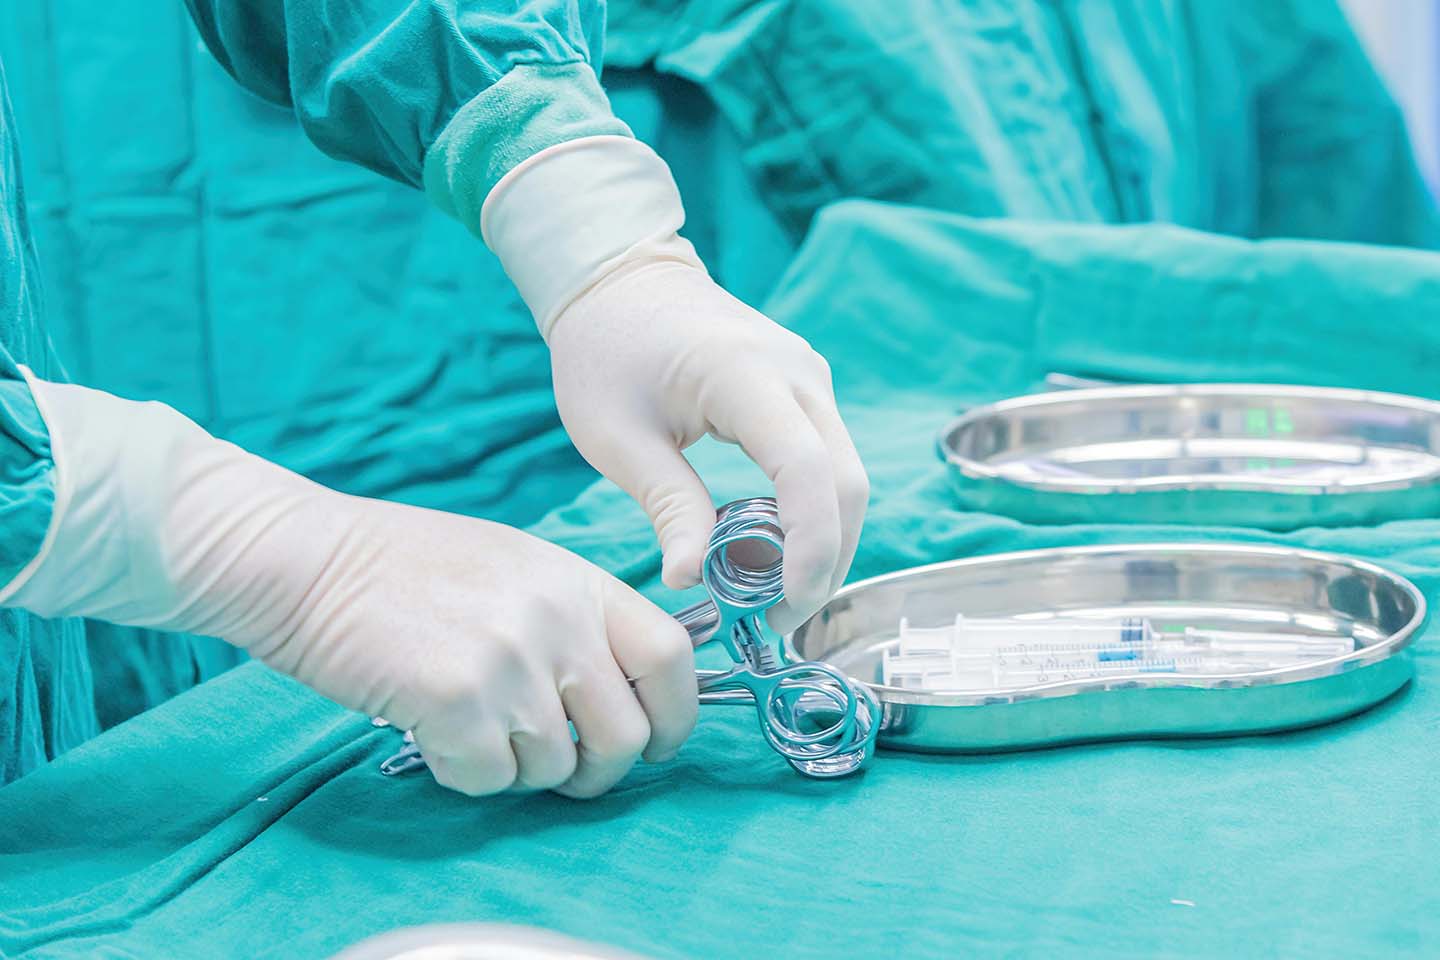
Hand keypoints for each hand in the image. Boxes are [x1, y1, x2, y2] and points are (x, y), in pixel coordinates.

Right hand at [6, 379, 695, 797]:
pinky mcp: (456, 697)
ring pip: (552, 767)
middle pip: (627, 735)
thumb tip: (616, 697)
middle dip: (597, 771)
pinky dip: (463, 773)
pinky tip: (431, 733)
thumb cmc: (402, 568)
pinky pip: (488, 778)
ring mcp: (509, 657)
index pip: (671, 655)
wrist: (306, 559)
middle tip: (558, 768)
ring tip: (468, 726)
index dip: (676, 714)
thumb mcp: (514, 566)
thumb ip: (573, 620)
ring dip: (514, 767)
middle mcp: (556, 618)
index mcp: (578, 581)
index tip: (656, 743)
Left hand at [547, 260, 867, 633]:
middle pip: (845, 484)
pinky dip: (811, 513)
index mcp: (746, 376)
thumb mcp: (617, 437)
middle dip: (824, 562)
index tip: (781, 609)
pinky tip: (771, 550)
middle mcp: (798, 373)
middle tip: (776, 621)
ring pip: (846, 477)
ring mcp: (810, 378)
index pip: (808, 472)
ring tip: (771, 595)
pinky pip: (827, 460)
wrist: (621, 278)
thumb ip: (667, 506)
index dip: (809, 551)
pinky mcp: (806, 390)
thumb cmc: (605, 352)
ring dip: (822, 542)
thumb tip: (691, 580)